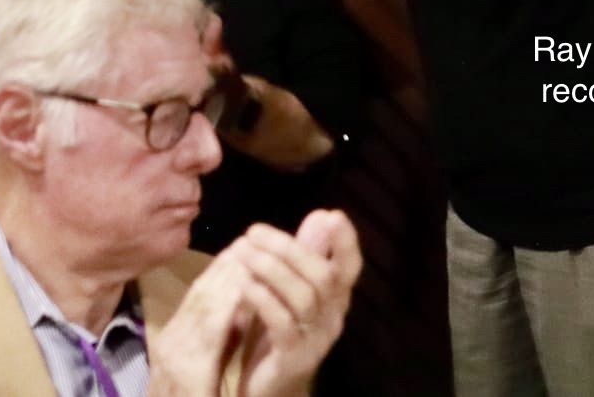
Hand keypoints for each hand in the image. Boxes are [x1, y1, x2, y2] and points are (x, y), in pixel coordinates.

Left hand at [232, 211, 360, 396]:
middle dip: (289, 248)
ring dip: (271, 269)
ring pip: (303, 297)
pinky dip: (263, 299)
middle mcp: (332, 319)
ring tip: (243, 252)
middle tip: (254, 231)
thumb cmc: (275, 335)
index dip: (346, 242)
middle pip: (322, 276)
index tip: (334, 215)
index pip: (350, 268)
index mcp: (334, 300)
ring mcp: (316, 341)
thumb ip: (304, 255)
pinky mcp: (294, 358)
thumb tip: (322, 214)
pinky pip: (283, 324)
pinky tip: (243, 284)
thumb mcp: (289, 290)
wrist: (265, 389)